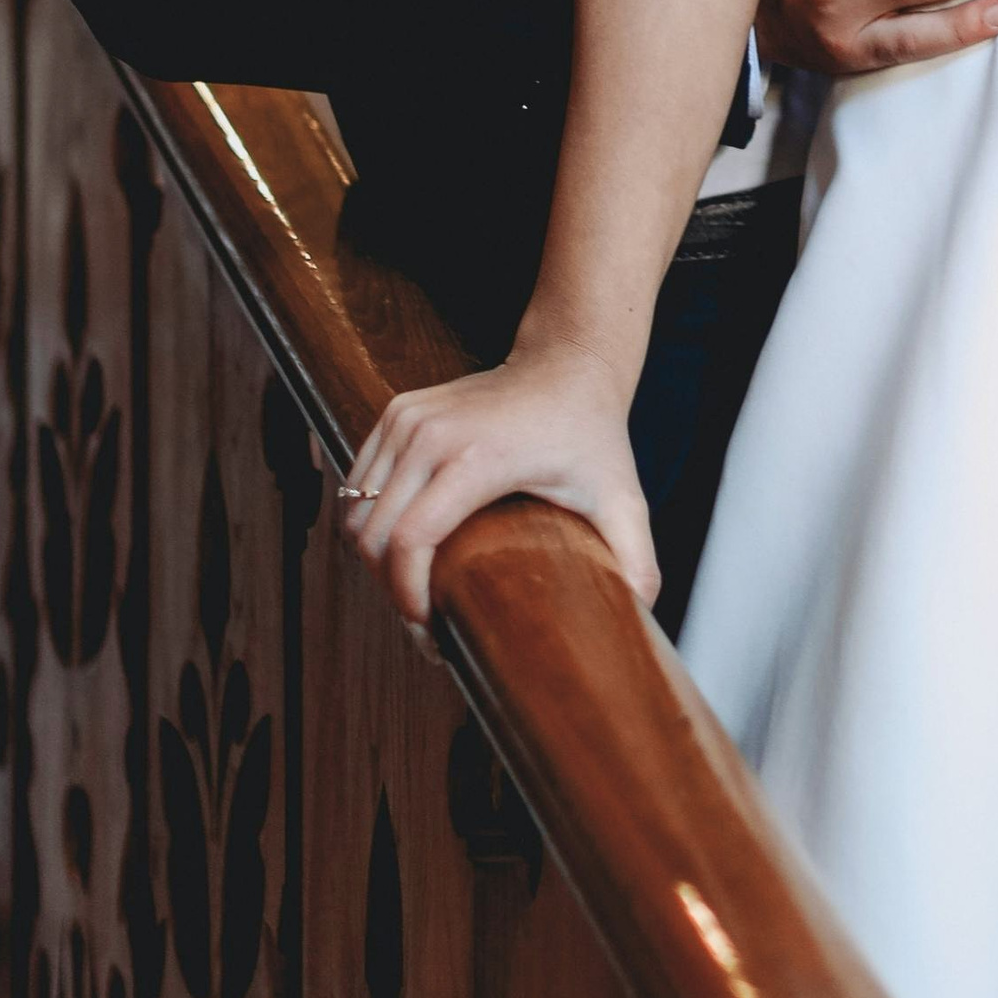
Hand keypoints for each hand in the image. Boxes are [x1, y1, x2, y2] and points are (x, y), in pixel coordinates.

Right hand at [343, 338, 655, 630]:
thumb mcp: (622, 497)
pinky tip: (404, 548)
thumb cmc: (591, 432)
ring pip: (356, 512)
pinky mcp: (396, 412)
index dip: (409, 599)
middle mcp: (430, 434)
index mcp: (477, 457)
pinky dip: (370, 523)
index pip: (410, 541)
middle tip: (426, 623)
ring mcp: (406, 418)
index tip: (434, 634)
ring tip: (415, 588)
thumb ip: (637, 557)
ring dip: (375, 559)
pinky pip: (358, 484)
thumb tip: (641, 614)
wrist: (568, 363)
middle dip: (390, 590)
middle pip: (372, 535)